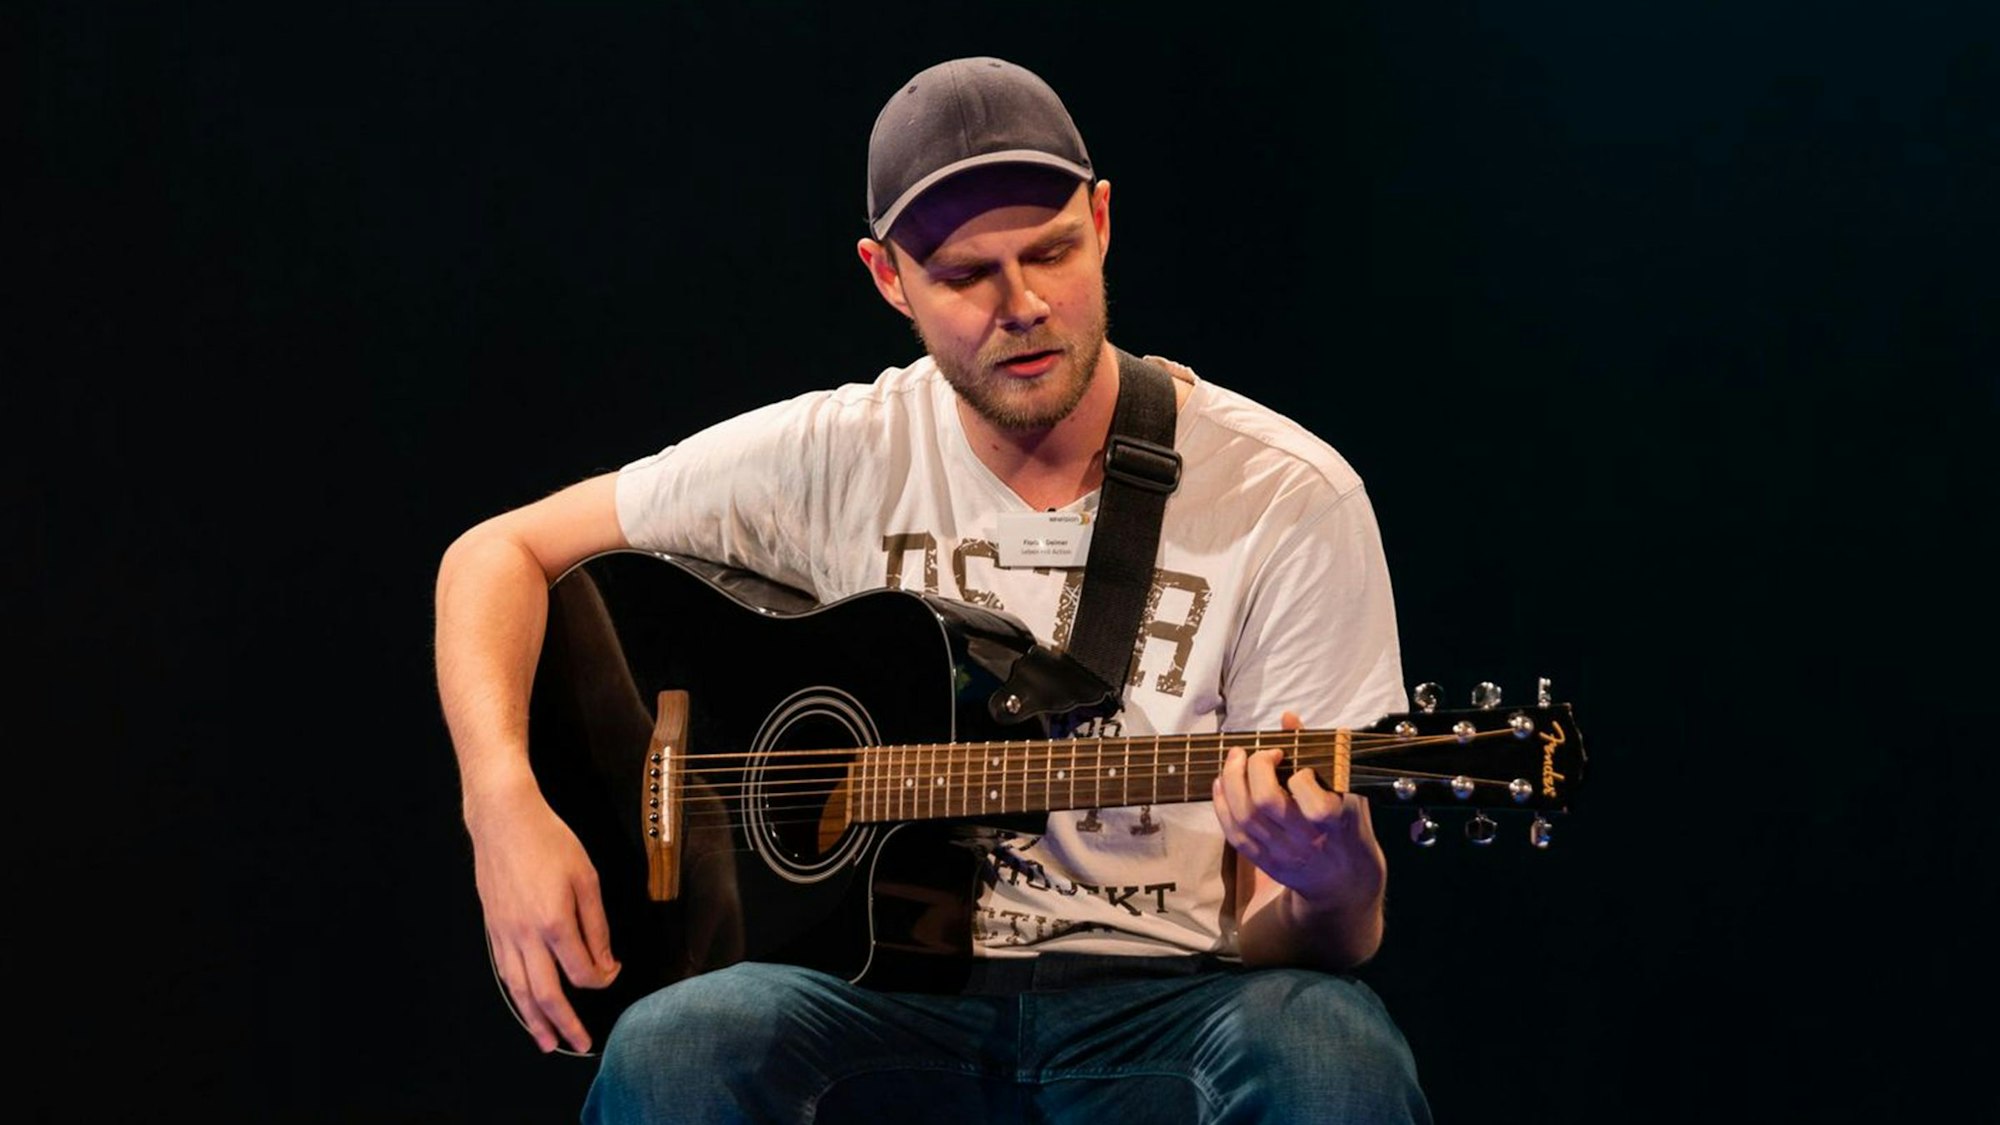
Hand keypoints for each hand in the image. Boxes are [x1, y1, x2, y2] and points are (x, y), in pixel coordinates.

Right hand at [470, 791, 621, 1053]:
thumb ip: (596, 925)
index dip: (603, 978)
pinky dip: (517, 995)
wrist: (504, 820)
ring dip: (534, 1021)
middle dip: (565, 1024)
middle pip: (546, 993)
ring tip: (546, 1042)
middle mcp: (526, 934)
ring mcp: (505, 934)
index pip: (582, 970)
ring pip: (520, 990)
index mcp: (555, 921)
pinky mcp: (493, 928)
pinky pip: (505, 971)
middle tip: (579, 1043)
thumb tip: (606, 961)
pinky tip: (525, 1004)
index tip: (614, 973)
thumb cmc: (548, 841)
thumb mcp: (586, 878)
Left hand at [1211, 711, 1385, 910]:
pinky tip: (1221, 784)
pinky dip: (1222, 805)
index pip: (1314, 804)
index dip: (1301, 778)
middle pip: (1267, 803)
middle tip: (1261, 753)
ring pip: (1245, 818)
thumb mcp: (1345, 790)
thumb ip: (1317, 753)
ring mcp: (1282, 854)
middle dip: (1256, 769)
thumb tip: (1288, 718)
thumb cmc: (1348, 825)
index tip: (1300, 765)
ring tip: (1235, 760)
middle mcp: (1306, 842)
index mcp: (1335, 823)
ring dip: (1232, 781)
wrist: (1345, 881)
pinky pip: (1234, 835)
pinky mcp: (1264, 863)